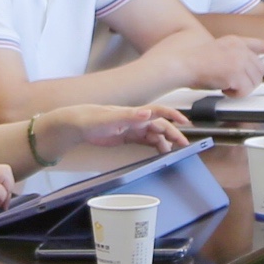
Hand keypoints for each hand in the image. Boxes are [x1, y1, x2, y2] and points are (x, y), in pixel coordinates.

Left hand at [55, 103, 190, 158]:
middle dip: (174, 134)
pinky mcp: (128, 137)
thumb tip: (147, 112)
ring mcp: (133, 129)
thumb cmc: (92, 118)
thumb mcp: (111, 117)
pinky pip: (146, 141)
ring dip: (165, 141)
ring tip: (173, 152)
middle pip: (160, 126)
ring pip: (155, 135)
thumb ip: (130, 115)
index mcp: (135, 113)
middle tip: (184, 145)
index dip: (173, 116)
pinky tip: (160, 152)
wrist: (77, 125)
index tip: (185, 123)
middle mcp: (137, 120)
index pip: (160, 111)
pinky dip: (155, 145)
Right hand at [167, 32, 263, 93]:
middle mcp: (240, 49)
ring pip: (254, 82)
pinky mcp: (236, 74)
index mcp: (235, 41)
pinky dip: (235, 94)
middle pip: (260, 69)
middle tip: (233, 82)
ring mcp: (239, 60)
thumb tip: (247, 70)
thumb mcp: (218, 52)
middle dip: (250, 79)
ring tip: (224, 83)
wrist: (183, 63)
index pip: (260, 44)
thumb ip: (235, 56)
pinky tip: (223, 88)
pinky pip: (245, 91)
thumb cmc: (194, 62)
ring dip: (241, 88)